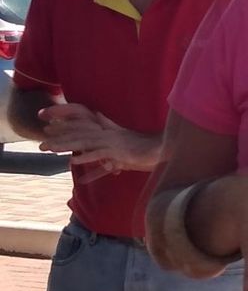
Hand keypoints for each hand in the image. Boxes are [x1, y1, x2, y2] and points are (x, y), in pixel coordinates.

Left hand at [39, 105, 160, 175]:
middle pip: (79, 135)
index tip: (49, 130)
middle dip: (60, 138)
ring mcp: (114, 143)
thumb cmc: (146, 150)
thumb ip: (113, 147)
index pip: (83, 128)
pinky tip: (74, 162)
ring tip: (49, 149)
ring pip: (85, 143)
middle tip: (41, 143)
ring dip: (66, 146)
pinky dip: (87, 158)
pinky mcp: (120, 153)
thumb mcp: (126, 148)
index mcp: (109, 132)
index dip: (66, 129)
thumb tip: (105, 152)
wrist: (163, 149)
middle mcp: (109, 135)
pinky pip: (100, 156)